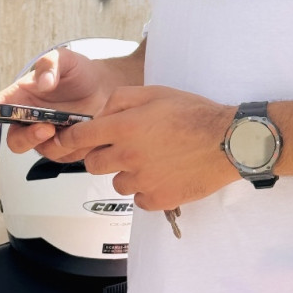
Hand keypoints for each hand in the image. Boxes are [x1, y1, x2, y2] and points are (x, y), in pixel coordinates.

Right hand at [0, 47, 117, 153]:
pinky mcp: (64, 148)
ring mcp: (45, 136)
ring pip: (39, 151)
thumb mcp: (64, 59)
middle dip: (27, 137)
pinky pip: (63, 156)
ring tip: (72, 126)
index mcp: (18, 97)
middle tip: (45, 128)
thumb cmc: (77, 73)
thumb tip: (43, 83)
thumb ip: (50, 65)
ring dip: (53, 142)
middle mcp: (27, 120)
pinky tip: (84, 129)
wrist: (105, 87)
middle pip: (14, 140)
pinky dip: (74, 145)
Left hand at [37, 85, 237, 210]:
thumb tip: (101, 113)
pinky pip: (138, 199)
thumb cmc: (194, 114)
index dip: (68, 140)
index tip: (66, 142)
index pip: (80, 138)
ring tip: (151, 159)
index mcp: (125, 127)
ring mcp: (142, 180)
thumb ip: (121, 99)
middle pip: (93, 164)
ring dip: (126, 173)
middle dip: (102, 154)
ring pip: (116, 183)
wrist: (227, 141)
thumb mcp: (155, 92)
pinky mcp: (157, 199)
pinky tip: (163, 174)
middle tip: (124, 146)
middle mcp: (128, 155)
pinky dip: (146, 189)